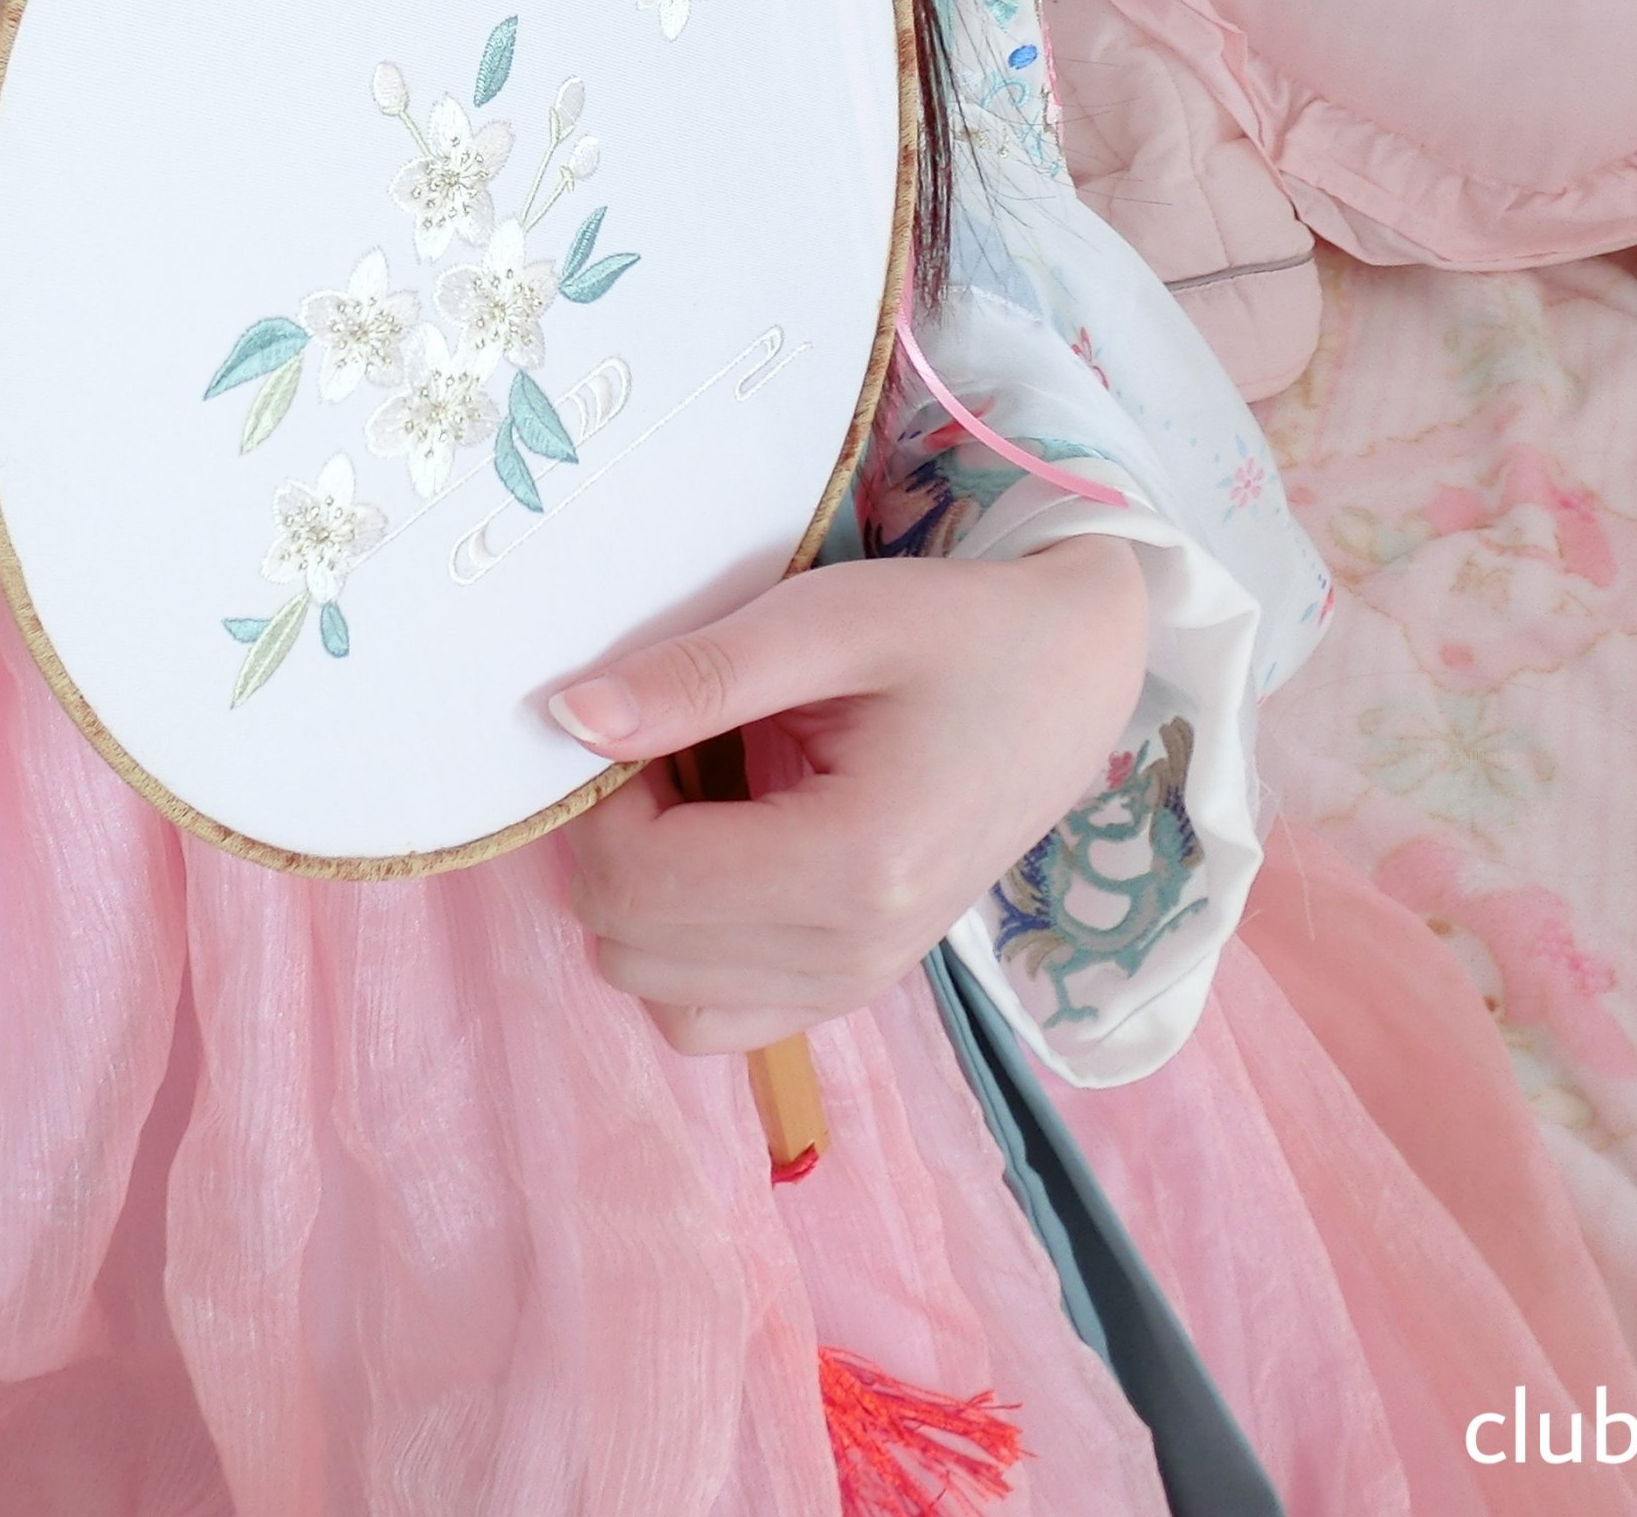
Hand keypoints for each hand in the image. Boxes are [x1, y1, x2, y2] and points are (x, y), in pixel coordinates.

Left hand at [546, 537, 1150, 1055]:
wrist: (1071, 677)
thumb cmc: (958, 633)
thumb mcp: (828, 619)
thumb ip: (695, 676)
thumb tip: (566, 721)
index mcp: (854, 867)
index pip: (637, 882)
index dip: (598, 800)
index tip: (638, 720)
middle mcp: (854, 955)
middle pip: (632, 948)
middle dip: (613, 845)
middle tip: (667, 749)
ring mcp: (855, 985)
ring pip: (658, 997)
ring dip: (642, 900)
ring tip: (696, 799)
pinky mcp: (850, 987)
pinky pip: (710, 1017)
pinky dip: (682, 947)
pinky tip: (719, 852)